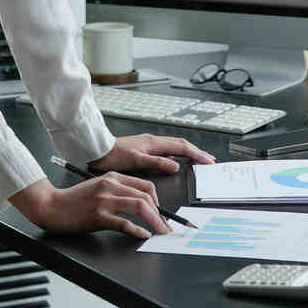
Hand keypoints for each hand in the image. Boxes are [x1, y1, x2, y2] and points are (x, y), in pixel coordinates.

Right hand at [8, 174, 172, 239]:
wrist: (52, 205)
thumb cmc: (75, 200)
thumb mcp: (98, 188)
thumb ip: (118, 192)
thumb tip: (141, 206)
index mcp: (113, 177)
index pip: (146, 185)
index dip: (159, 202)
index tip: (163, 215)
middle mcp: (111, 185)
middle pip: (146, 196)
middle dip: (161, 213)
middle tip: (166, 227)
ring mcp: (105, 200)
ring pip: (139, 206)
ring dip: (155, 221)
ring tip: (160, 232)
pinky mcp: (98, 216)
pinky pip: (124, 222)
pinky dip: (137, 230)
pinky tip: (142, 235)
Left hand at [89, 133, 216, 175]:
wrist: (98, 150)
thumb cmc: (113, 155)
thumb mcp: (136, 160)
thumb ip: (156, 162)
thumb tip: (175, 166)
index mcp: (153, 143)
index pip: (181, 147)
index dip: (196, 154)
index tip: (207, 160)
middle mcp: (153, 141)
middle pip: (181, 145)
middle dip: (196, 152)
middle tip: (209, 160)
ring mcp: (150, 144)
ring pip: (175, 146)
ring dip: (188, 152)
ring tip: (198, 159)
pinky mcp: (145, 149)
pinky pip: (167, 150)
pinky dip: (178, 154)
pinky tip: (178, 160)